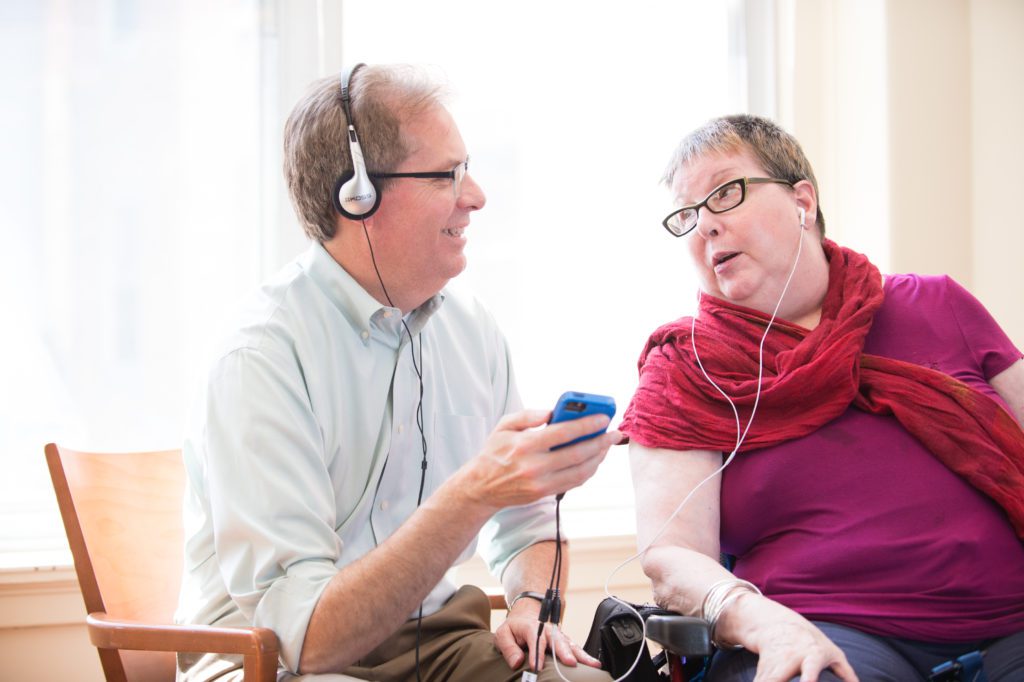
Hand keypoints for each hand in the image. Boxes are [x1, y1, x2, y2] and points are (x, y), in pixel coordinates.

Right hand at [456, 409, 621, 512]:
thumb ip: (527, 415)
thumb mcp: (504, 426)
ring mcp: (540, 483)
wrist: (480, 487)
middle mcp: (534, 466)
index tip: (604, 417)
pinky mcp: (544, 494)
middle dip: (601, 442)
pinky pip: (574, 482)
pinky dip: (589, 471)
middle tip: (614, 433)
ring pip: (580, 471)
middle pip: (577, 454)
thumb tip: (552, 411)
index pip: (564, 433)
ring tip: (607, 445)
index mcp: (525, 445)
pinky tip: (595, 459)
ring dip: (599, 458)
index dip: (587, 425)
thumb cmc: (494, 452)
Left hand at [493, 602, 602, 671]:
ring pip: (570, 644)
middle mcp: (547, 630)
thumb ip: (508, 648)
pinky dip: (584, 656)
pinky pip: (575, 648)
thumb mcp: (502, 634)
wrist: (526, 615)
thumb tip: (517, 662)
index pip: (535, 639)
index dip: (536, 653)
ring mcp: (557, 636)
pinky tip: (593, 664)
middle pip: (557, 640)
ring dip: (581, 655)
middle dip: (564, 652)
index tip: (536, 667)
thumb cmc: (514, 628)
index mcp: (531, 627)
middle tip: (570, 663)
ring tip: (592, 664)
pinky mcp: (564, 642)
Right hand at [720, 594, 857, 681]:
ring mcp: (773, 663)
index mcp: (811, 655)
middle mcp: (789, 659)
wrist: (777, 624)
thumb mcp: (832, 652)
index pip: (810, 669)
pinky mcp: (762, 669)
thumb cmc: (811, 641)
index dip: (808, 680)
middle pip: (778, 680)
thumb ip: (846, 673)